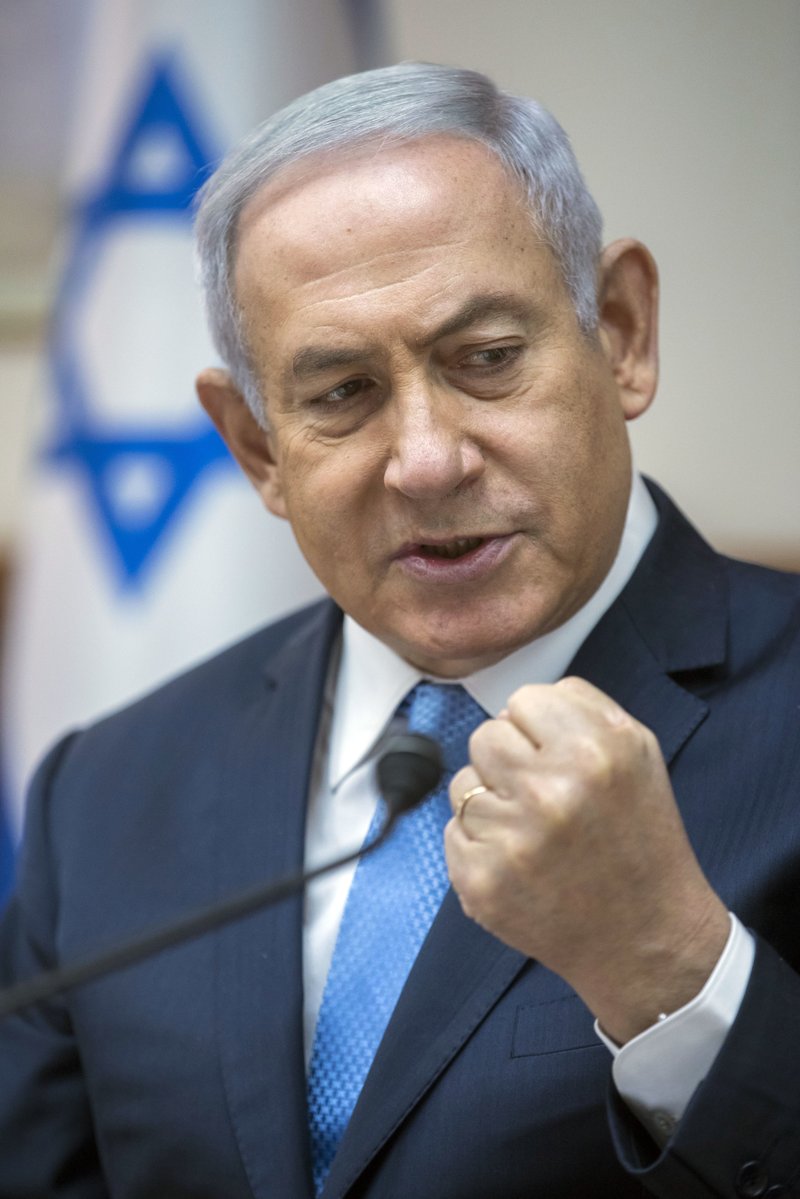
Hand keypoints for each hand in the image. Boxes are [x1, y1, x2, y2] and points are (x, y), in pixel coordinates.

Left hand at [445, 677, 729, 1042]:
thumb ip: (579, 707)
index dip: (539, 727)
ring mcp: (510, 839)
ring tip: (534, 833)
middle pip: (485, 736)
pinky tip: (520, 863)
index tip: (557, 755)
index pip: (524, 699)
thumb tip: (517, 704)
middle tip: (545, 796)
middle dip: (510, 760)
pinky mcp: (480, 881)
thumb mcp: (637, 752)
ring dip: (491, 803)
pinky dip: (480, 845)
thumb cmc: (639, 838)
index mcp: (594, 751)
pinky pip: (454, 831)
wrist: (645, 936)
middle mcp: (550, 791)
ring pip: (463, 784)